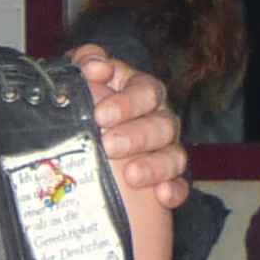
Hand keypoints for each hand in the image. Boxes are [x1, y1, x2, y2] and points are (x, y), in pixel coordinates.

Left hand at [69, 46, 190, 210]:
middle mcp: (158, 118)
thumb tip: (96, 65)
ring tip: (131, 176)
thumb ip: (86, 63)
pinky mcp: (169, 179)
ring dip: (154, 166)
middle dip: (137, 135)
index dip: (126, 101)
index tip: (101, 115)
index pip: (144, 90)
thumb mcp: (81, 79)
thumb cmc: (84, 107)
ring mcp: (166, 149)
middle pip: (161, 124)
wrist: (80, 144)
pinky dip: (173, 191)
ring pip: (174, 155)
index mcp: (140, 91)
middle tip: (110, 146)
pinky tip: (161, 197)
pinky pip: (180, 185)